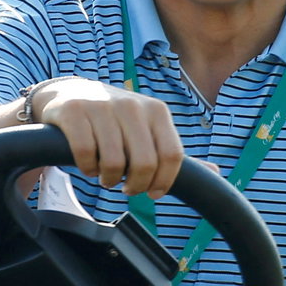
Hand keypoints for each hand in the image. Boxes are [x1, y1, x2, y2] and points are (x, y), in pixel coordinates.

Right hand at [29, 77, 182, 197]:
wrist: (70, 93)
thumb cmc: (114, 120)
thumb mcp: (147, 129)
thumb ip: (172, 152)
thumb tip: (215, 171)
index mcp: (156, 111)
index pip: (172, 156)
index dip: (163, 182)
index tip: (151, 192)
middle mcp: (132, 106)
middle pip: (144, 163)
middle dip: (135, 185)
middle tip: (125, 187)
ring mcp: (101, 107)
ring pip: (113, 162)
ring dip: (107, 179)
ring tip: (104, 175)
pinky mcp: (74, 112)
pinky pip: (85, 154)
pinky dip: (86, 168)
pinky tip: (88, 164)